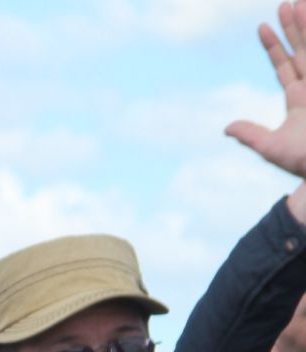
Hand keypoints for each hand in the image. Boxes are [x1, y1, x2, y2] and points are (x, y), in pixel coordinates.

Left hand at [227, 2, 305, 177]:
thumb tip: (227, 128)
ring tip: (296, 2)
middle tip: (285, 4)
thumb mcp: (272, 148)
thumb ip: (251, 135)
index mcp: (299, 100)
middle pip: (303, 50)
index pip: (284, 66)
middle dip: (294, 27)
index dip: (274, 47)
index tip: (261, 26)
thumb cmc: (303, 163)